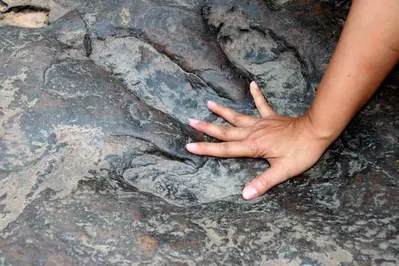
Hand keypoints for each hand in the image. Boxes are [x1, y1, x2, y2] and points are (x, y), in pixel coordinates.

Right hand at [186, 82, 333, 199]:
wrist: (316, 130)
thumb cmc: (301, 152)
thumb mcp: (283, 171)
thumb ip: (263, 182)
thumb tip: (245, 194)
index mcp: (252, 146)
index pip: (224, 149)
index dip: (206, 148)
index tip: (189, 145)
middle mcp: (253, 132)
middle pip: (225, 131)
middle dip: (207, 128)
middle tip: (190, 121)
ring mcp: (261, 123)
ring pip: (237, 117)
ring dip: (222, 111)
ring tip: (209, 103)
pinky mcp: (271, 118)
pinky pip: (262, 104)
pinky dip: (257, 95)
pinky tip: (252, 84)